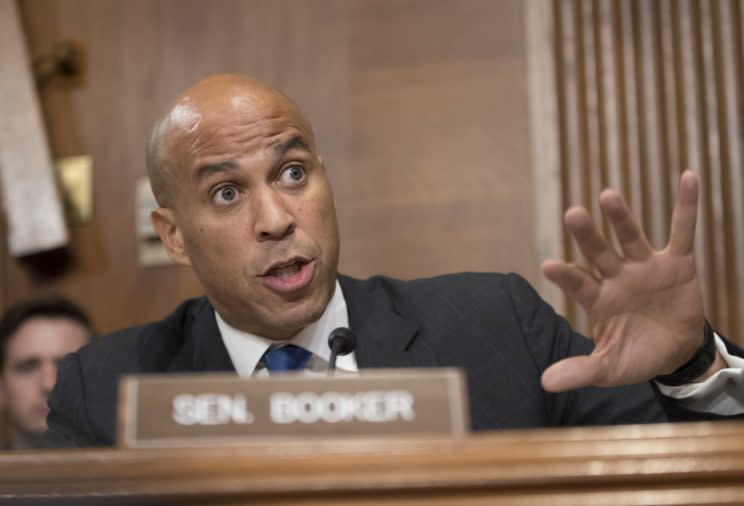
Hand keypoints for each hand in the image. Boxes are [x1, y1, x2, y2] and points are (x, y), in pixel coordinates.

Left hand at [541, 171, 706, 391]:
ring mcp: (645, 267)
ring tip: (607, 195)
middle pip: (598, 252)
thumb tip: (545, 383)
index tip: (549, 265)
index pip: (578, 283)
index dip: (565, 275)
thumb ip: (581, 371)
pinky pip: (682, 231)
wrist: (674, 352)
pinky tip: (687, 177)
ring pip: (630, 237)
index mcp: (597, 299)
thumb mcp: (609, 368)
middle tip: (572, 213)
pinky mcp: (677, 263)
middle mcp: (616, 276)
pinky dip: (686, 206)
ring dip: (621, 218)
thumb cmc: (635, 355)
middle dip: (587, 235)